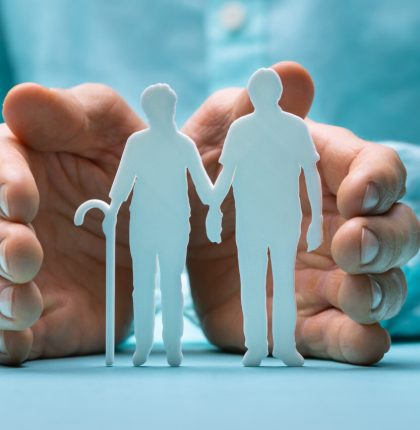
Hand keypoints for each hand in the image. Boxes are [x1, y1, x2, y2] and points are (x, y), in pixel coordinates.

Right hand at [0, 83, 144, 363]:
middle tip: (25, 255)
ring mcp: (29, 274)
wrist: (161, 219)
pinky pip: (17, 336)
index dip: (2, 187)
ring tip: (25, 304)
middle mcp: (15, 226)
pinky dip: (11, 341)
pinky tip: (21, 338)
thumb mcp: (110, 127)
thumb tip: (19, 100)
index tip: (23, 202)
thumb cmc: (131, 162)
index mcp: (21, 173)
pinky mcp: (49, 315)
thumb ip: (68, 114)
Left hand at [185, 61, 419, 364]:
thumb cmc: (203, 178)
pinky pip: (347, 335)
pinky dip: (359, 339)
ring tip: (353, 291)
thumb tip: (290, 76)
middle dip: (385, 239)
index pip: (377, 172)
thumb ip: (250, 109)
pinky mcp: (306, 319)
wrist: (181, 234)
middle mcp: (341, 228)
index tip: (355, 193)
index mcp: (327, 179)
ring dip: (380, 292)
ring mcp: (329, 277)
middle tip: (349, 245)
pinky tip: (358, 337)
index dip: (378, 180)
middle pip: (397, 232)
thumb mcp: (215, 139)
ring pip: (384, 288)